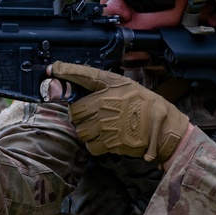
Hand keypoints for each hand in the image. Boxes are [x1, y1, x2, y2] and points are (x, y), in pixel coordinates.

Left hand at [49, 62, 189, 162]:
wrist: (163, 129)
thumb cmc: (146, 106)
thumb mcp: (127, 86)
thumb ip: (104, 86)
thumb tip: (82, 89)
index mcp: (110, 86)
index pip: (82, 75)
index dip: (65, 71)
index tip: (52, 68)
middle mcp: (104, 103)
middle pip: (75, 111)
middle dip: (80, 116)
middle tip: (92, 116)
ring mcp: (105, 124)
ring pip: (81, 130)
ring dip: (87, 131)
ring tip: (101, 128)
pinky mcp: (109, 142)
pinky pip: (90, 145)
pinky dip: (95, 145)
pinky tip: (105, 139)